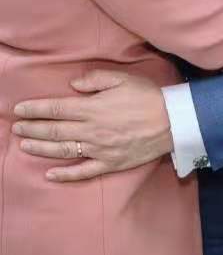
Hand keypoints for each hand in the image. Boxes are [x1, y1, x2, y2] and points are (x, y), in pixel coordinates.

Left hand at [13, 71, 172, 181]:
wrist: (174, 121)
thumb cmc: (149, 97)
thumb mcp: (123, 79)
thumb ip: (95, 79)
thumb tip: (73, 85)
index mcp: (92, 108)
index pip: (55, 109)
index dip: (35, 109)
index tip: (19, 109)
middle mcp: (91, 130)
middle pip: (54, 130)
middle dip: (31, 129)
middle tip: (16, 128)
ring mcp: (99, 149)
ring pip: (62, 150)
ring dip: (40, 148)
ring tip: (24, 145)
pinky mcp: (110, 163)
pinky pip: (83, 171)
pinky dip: (65, 175)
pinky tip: (50, 175)